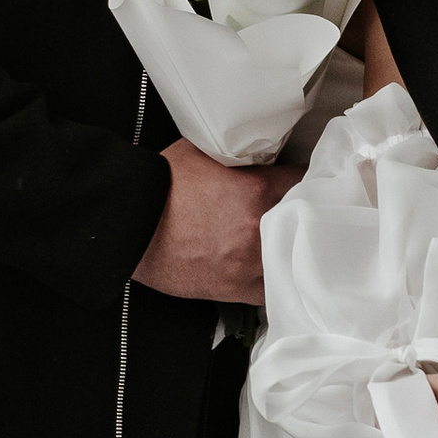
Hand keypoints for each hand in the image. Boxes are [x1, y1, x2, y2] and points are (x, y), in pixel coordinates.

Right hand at [131, 139, 295, 303]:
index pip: (304, 181)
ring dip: (290, 247)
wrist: (130, 224)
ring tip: (289, 240)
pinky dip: (274, 279)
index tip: (305, 180)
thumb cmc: (160, 185)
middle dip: (302, 214)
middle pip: (304, 221)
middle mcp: (259, 228)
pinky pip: (270, 289)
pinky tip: (273, 269)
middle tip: (300, 209)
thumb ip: (238, 153)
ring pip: (291, 257)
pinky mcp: (235, 288)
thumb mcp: (203, 151)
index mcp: (257, 190)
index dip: (307, 179)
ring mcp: (249, 263)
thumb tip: (256, 149)